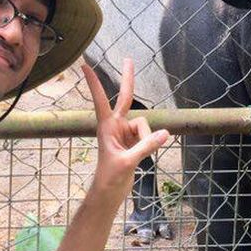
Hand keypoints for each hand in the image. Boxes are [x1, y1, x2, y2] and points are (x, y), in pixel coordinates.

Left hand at [82, 59, 169, 203]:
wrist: (110, 192)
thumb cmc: (110, 177)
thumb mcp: (128, 162)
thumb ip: (146, 147)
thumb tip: (166, 133)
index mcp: (106, 126)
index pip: (101, 100)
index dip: (94, 83)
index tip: (84, 65)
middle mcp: (116, 125)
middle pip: (126, 97)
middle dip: (128, 78)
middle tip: (129, 58)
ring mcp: (126, 132)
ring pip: (145, 126)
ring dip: (147, 140)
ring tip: (135, 158)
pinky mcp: (134, 141)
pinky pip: (150, 136)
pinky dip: (150, 145)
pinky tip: (143, 157)